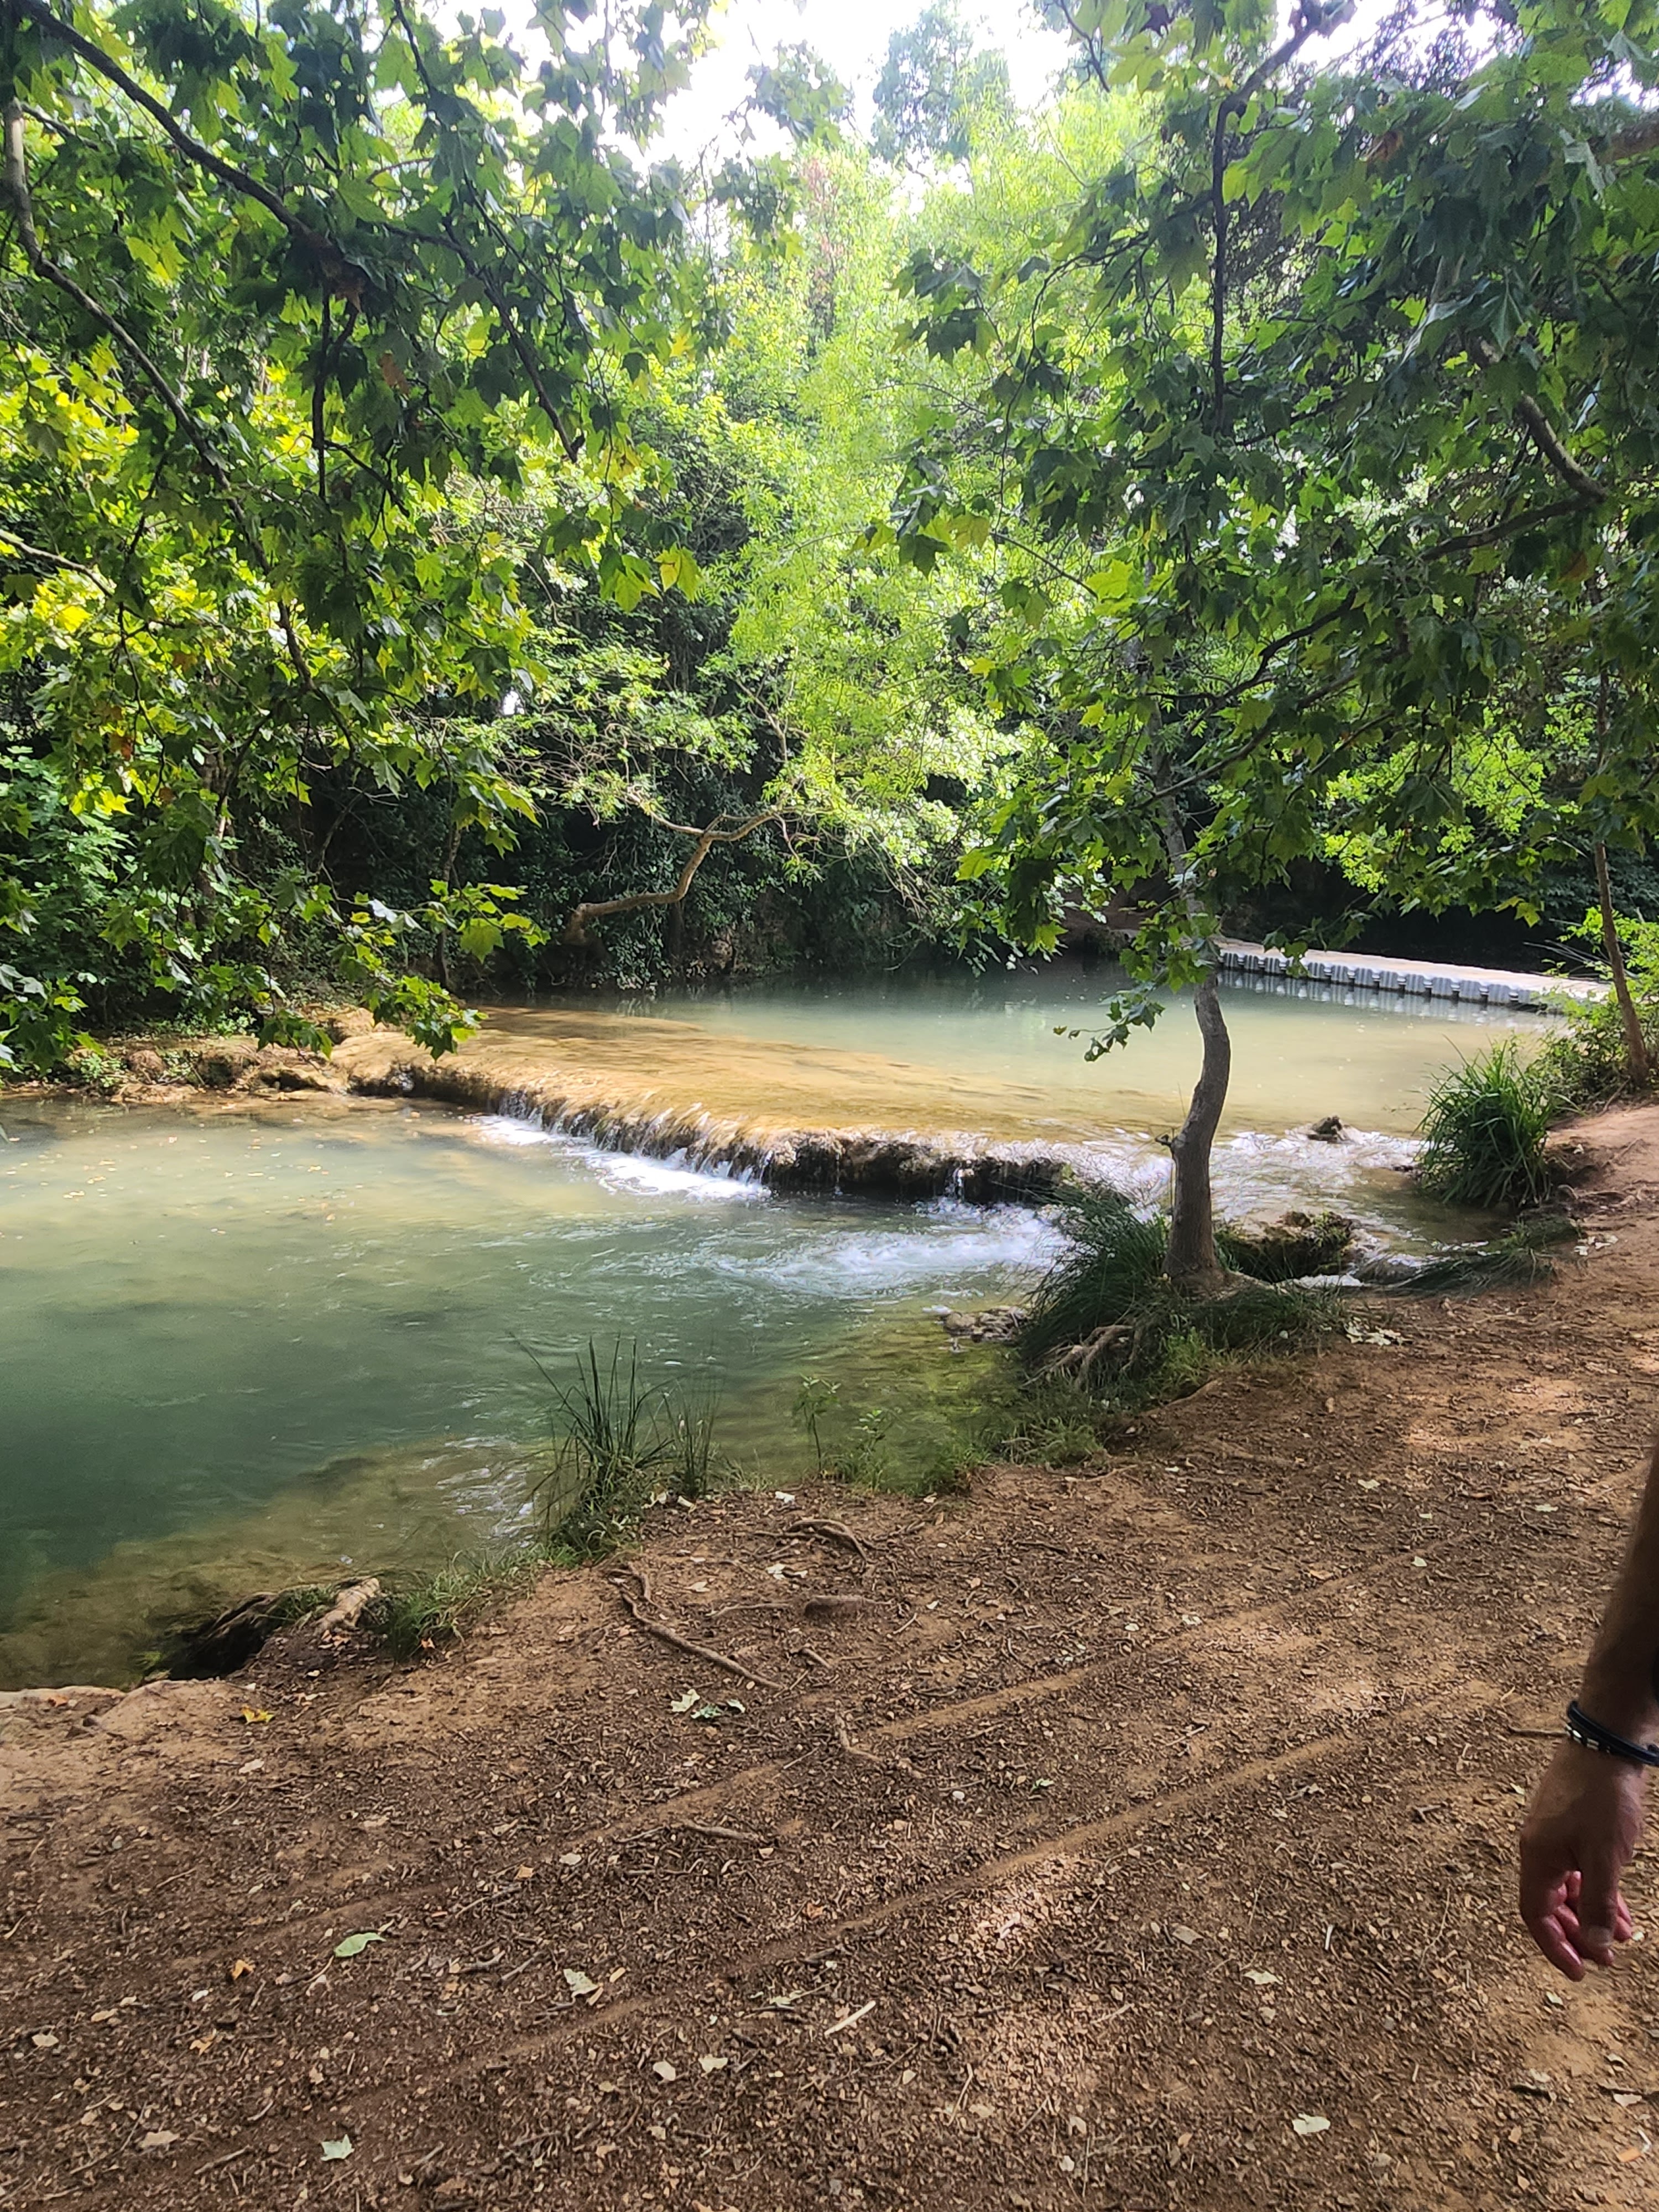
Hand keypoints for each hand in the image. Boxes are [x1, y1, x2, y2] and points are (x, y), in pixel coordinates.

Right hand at [1519, 1742, 1644, 1978]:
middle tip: (1607, 1958)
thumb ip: (1597, 1905)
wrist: (1606, 1746)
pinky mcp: (1570, 1825)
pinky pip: (1578, 1869)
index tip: (1580, 1973)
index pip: (1535, 1914)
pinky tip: (1620, 1904)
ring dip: (1590, 1914)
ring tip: (1623, 1935)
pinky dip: (1596, 1891)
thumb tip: (1593, 1948)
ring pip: (1566, 1888)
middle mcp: (1539, 1848)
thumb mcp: (1605, 1859)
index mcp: (1537, 1857)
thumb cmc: (1602, 1800)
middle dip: (1577, 1935)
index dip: (1554, 1947)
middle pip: (1549, 1905)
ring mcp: (1554, 1835)